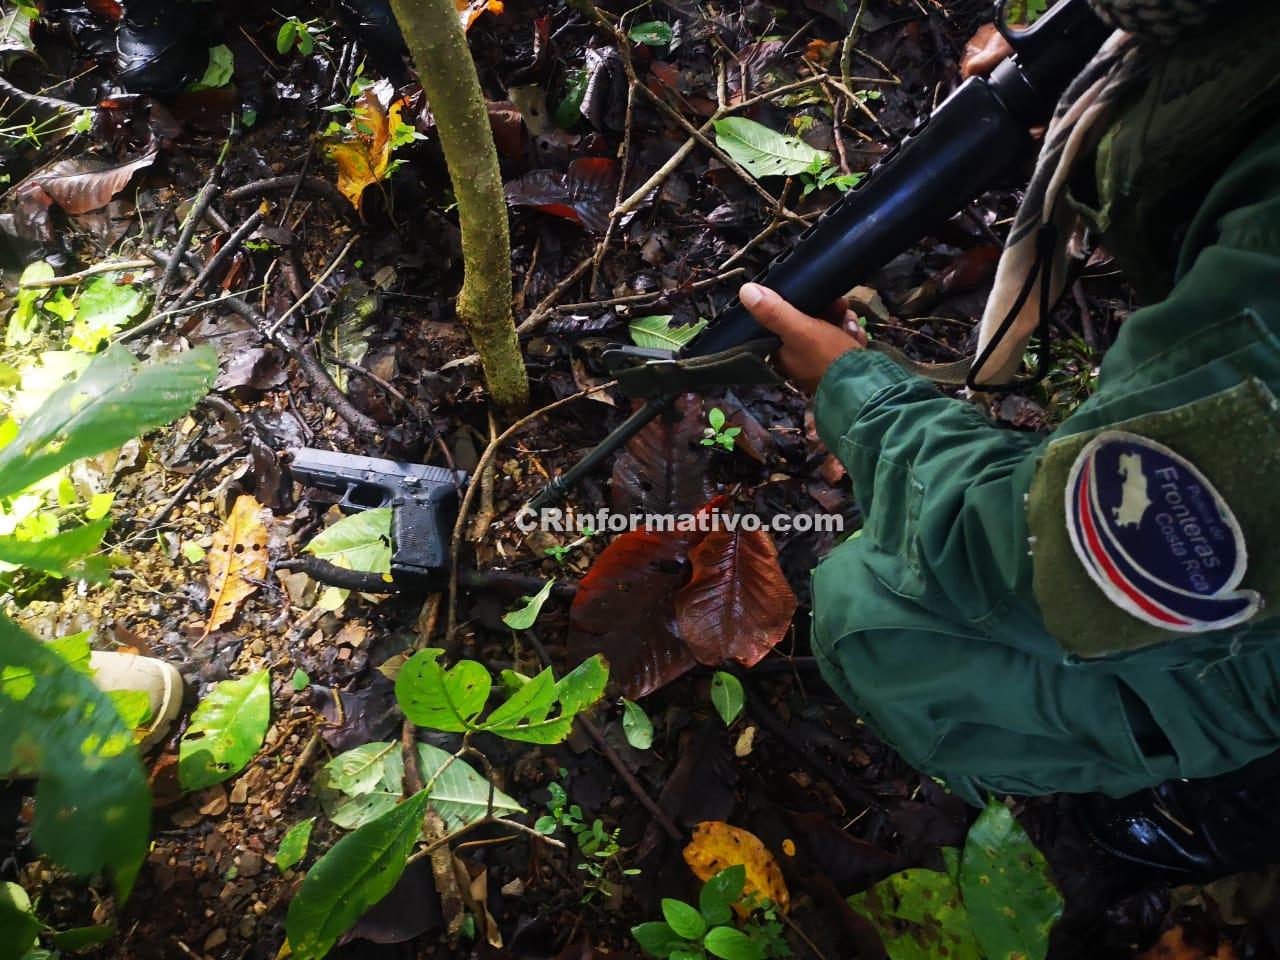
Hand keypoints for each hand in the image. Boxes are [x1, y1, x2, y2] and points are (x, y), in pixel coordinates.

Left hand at [738, 282, 866, 393]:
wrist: (864, 388)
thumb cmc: (828, 358)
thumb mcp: (799, 331)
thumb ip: (774, 312)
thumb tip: (745, 291)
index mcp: (782, 352)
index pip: (785, 317)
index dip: (801, 303)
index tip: (816, 294)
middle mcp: (798, 357)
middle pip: (811, 319)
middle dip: (830, 311)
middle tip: (841, 307)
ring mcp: (820, 360)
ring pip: (831, 326)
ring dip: (844, 322)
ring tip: (850, 327)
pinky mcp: (840, 362)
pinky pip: (844, 338)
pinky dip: (852, 335)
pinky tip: (857, 337)